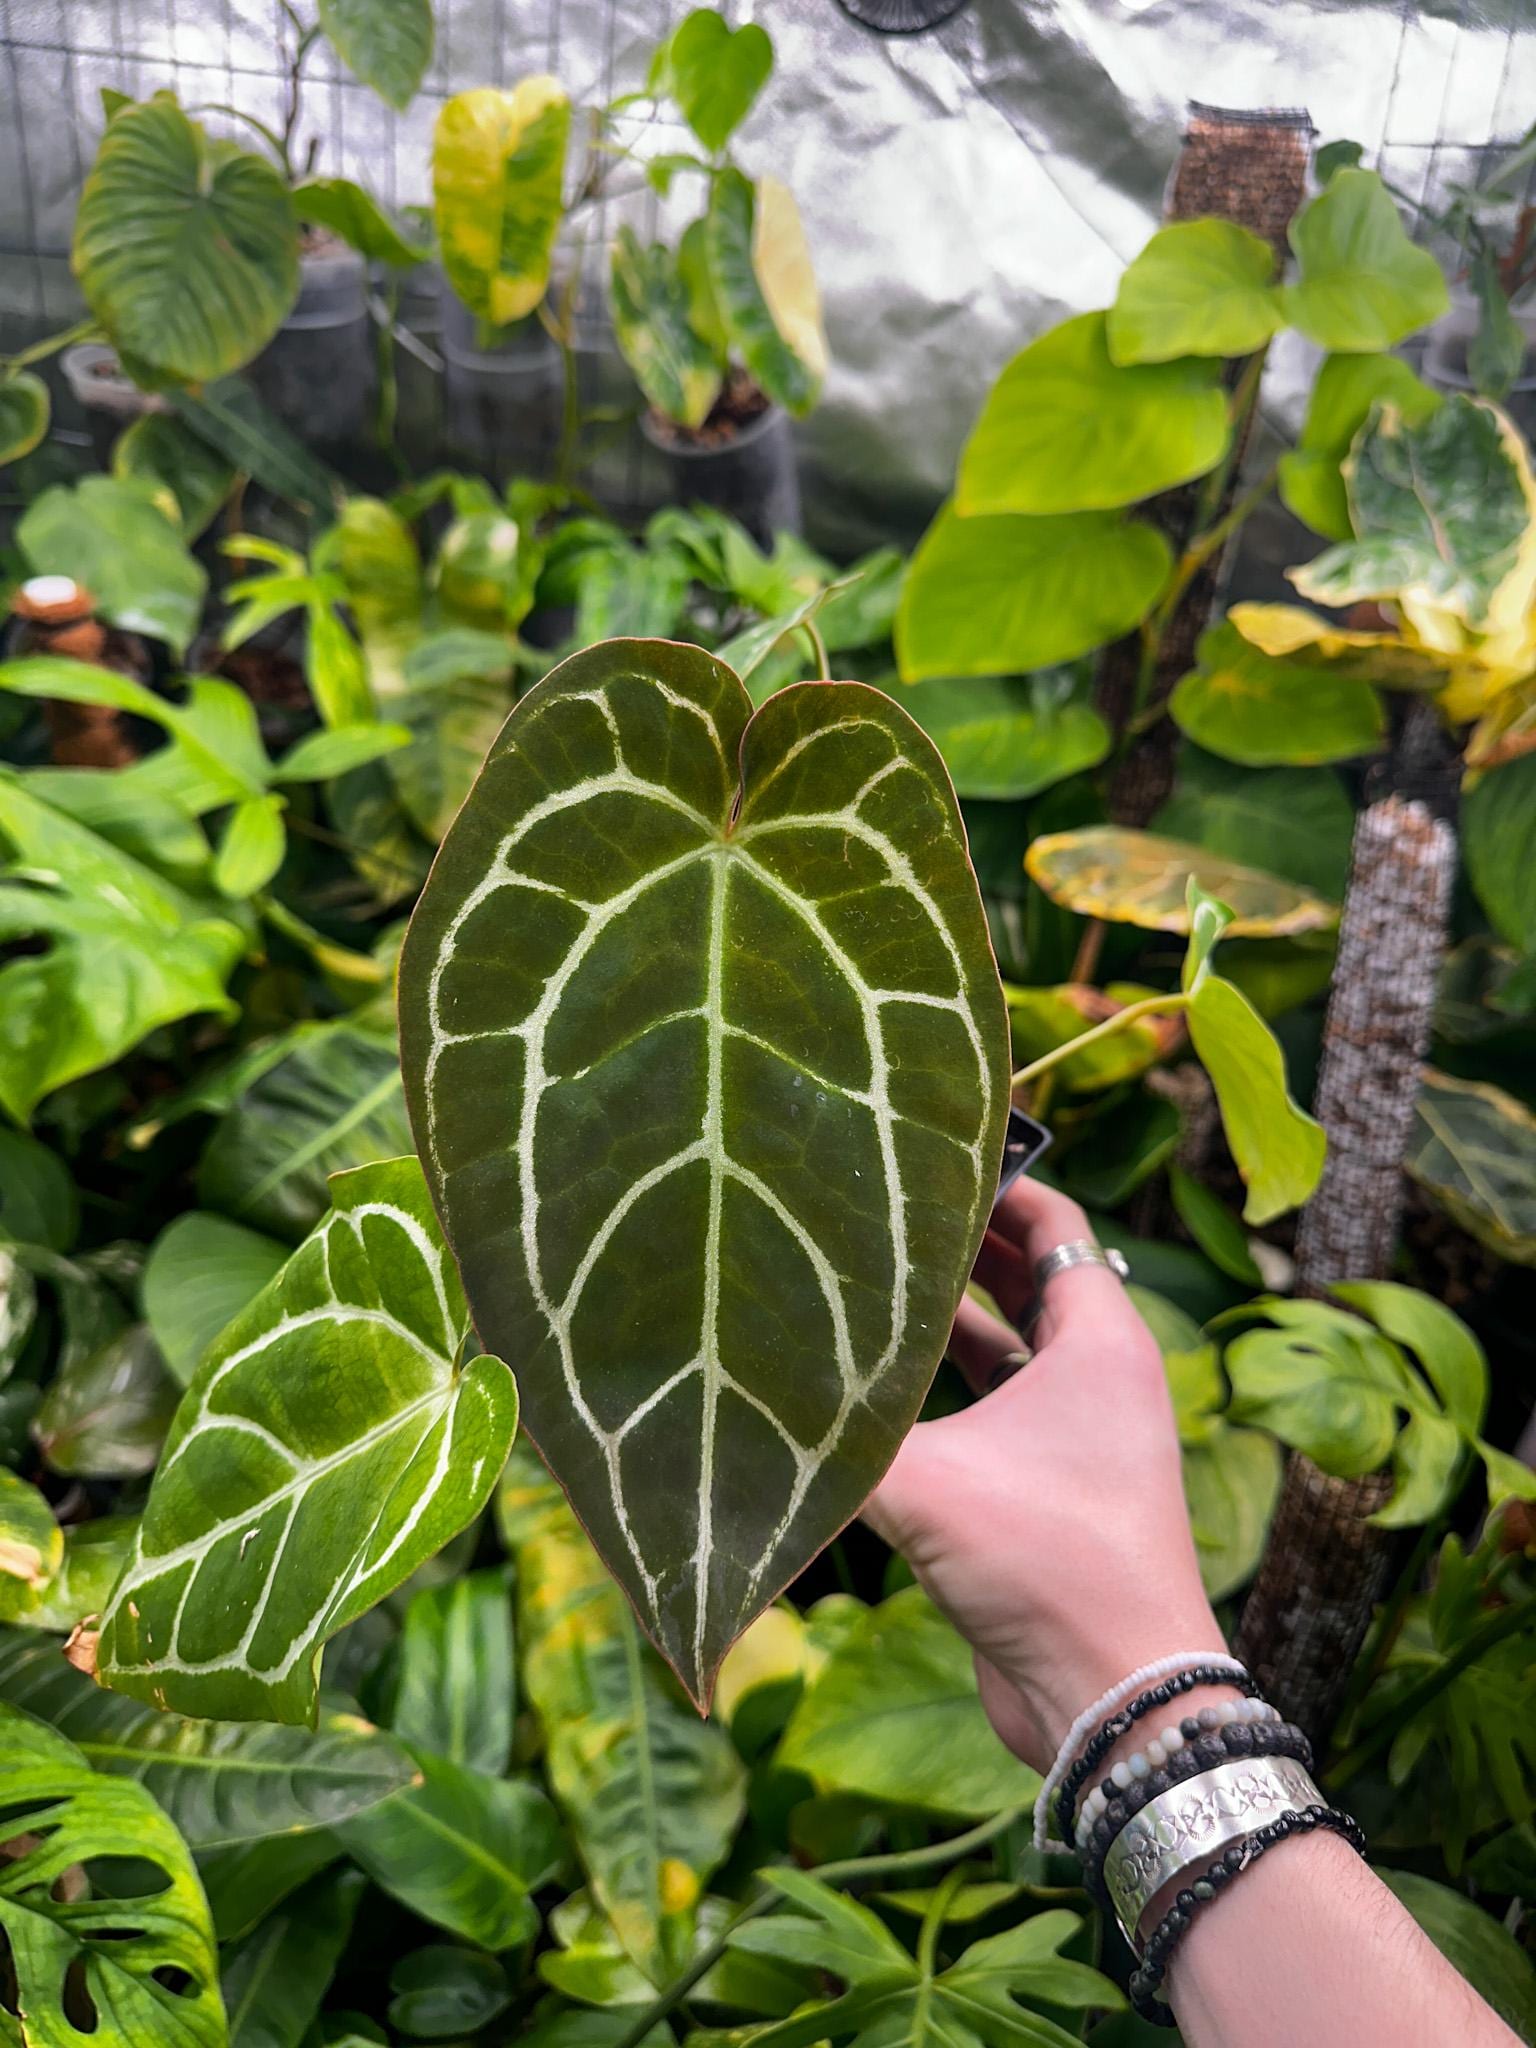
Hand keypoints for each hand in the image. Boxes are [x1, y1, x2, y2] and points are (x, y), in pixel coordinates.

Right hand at [863, 1178, 1227, 1773]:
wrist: (1113, 1698)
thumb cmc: (1047, 1563)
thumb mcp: (926, 1483)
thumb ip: (836, 1433)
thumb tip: (742, 1387)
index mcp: (1099, 1341)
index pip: (1054, 1221)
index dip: (995, 1183)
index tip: (922, 1157)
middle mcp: (1099, 1379)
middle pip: (1029, 1280)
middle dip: (961, 1247)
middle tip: (878, 1212)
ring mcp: (1080, 1439)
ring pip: (1009, 1352)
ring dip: (949, 1323)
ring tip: (868, 1285)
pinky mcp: (1052, 1495)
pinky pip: (997, 1416)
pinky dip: (948, 1394)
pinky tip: (879, 1391)